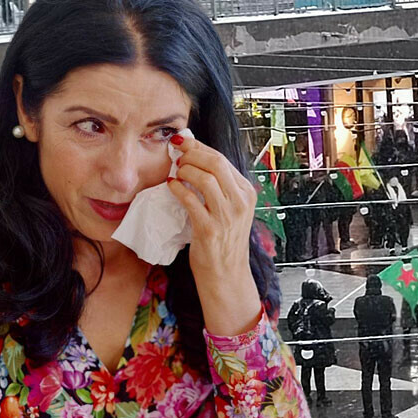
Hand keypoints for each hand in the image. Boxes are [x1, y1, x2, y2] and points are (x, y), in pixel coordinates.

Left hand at [167, 134, 262, 335]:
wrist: (226, 274)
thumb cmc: (224, 241)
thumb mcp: (230, 210)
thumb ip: (219, 187)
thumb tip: (194, 159)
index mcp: (247, 193)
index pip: (222, 160)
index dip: (199, 147)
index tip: (182, 143)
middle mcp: (240, 202)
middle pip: (215, 164)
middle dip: (191, 154)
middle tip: (176, 155)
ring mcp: (227, 216)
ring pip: (205, 178)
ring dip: (185, 170)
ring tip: (175, 172)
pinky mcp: (210, 229)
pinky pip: (191, 200)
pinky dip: (178, 189)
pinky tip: (171, 186)